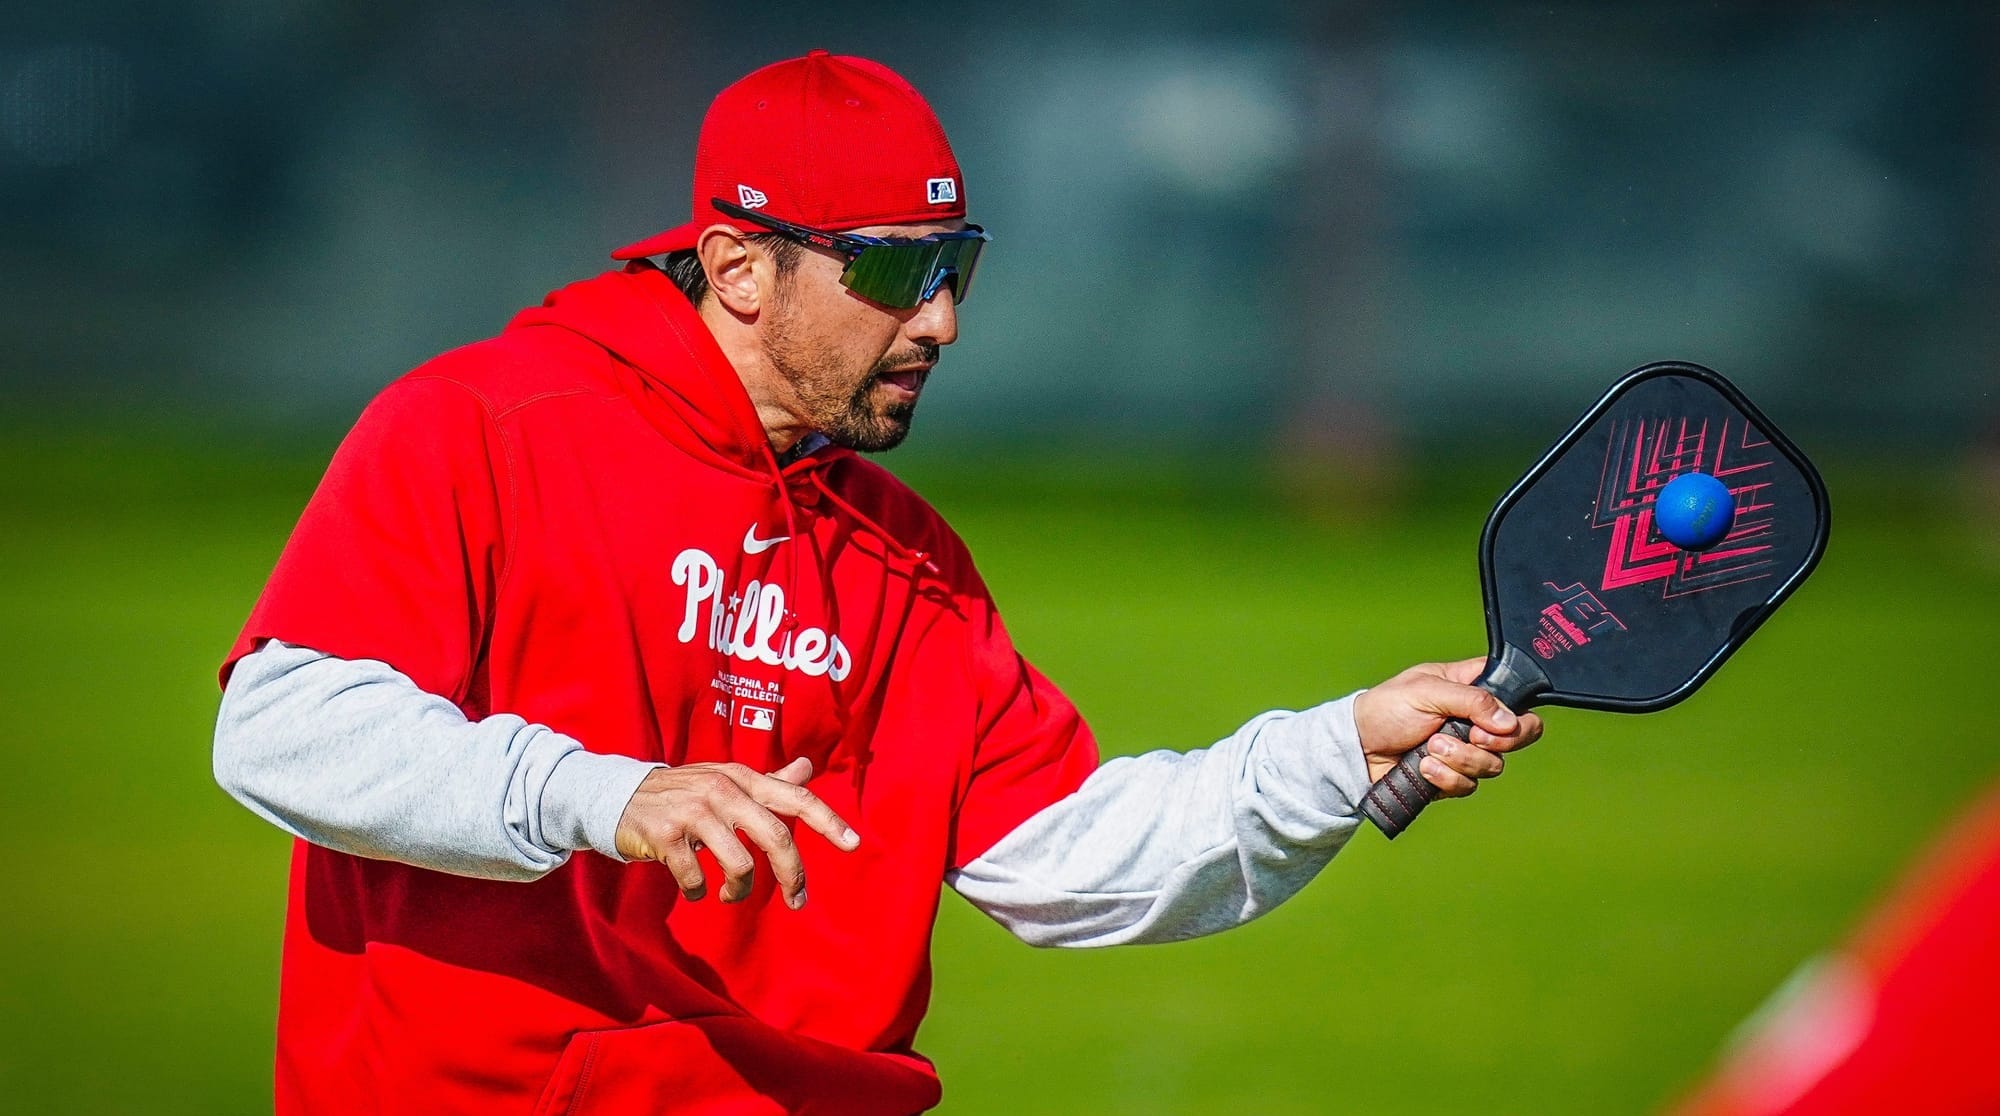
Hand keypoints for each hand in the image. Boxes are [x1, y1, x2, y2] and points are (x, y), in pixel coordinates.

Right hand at [614, 757, 858, 908]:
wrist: (618, 796)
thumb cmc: (684, 793)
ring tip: (731, 894)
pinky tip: (694, 889)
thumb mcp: (726, 780)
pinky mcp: (664, 836)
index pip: (794, 797)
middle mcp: (722, 789)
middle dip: (793, 875)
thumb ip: (768, 781)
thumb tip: (807, 767)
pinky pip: (696, 878)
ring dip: (740, 889)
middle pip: (775, 836)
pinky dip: (699, 892)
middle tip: (798, 900)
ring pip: (740, 863)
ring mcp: (692, 811)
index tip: (853, 844)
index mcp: (742, 777)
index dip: (827, 821)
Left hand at [1353, 658, 1542, 795]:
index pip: (1517, 697)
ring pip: (1493, 766)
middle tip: (1470, 737)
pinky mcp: (1452, 777)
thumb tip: (1509, 721)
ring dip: (1460, 759)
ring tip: (1429, 748)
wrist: (1358, 749)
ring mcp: (1465, 750)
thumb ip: (1472, 700)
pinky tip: (1424, 767)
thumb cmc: (1386, 708)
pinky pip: (1468, 786)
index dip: (1517, 713)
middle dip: (1494, 743)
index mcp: (1472, 688)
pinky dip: (1446, 778)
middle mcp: (1475, 720)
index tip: (1496, 722)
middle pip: (1517, 737)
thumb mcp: (1427, 690)